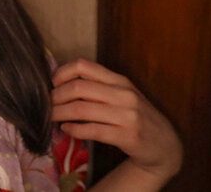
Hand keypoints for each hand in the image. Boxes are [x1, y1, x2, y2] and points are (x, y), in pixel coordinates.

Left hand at [51, 58, 182, 182]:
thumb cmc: (136, 117)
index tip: (51, 84)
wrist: (165, 145)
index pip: (83, 65)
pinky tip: (66, 130)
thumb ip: (97, 86)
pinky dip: (74, 130)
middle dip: (56, 96)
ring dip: (60, 113)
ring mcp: (127, 115)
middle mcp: (123, 94)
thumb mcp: (121, 95)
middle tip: (46, 104)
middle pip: (78, 87)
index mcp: (119, 80)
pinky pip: (93, 130)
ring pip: (82, 109)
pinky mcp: (128, 136)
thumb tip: (59, 83)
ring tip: (51, 117)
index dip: (61, 73)